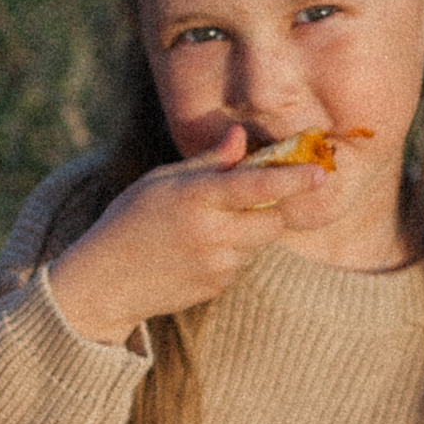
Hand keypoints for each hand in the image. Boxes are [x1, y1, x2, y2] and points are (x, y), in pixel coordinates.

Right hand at [49, 127, 330, 344]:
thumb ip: (207, 162)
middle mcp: (212, 231)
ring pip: (260, 243)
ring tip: (205, 230)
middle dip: (270, 209)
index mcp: (196, 197)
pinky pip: (242, 264)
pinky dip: (231, 254)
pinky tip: (196, 253)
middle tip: (243, 203)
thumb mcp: (161, 181)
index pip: (258, 184)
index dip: (293, 178)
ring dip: (248, 232)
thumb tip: (240, 137)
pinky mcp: (217, 286)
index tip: (320, 173)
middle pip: (273, 219)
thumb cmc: (129, 220)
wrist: (104, 280)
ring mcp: (217, 263)